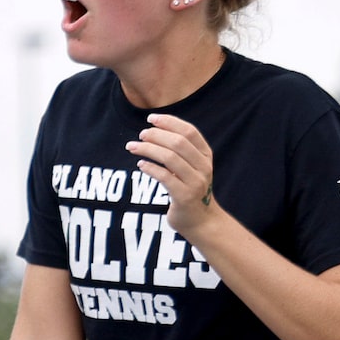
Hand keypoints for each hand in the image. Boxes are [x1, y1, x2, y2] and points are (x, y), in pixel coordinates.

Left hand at [127, 112, 223, 243]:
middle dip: (156, 135)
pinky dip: (150, 168)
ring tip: (133, 147)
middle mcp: (204, 167)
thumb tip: (153, 131)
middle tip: (140, 135)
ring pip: (170, 158)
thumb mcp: (191, 167)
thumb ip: (180, 151)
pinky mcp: (184, 196)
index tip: (151, 118)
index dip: (169, 122)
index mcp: (206, 155)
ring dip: (148, 149)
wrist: (201, 220)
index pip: (189, 131)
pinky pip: (164, 177)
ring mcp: (196, 182)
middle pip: (178, 142)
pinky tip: (140, 165)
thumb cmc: (190, 190)